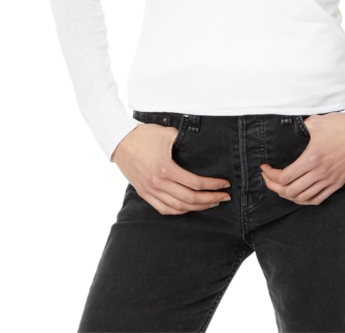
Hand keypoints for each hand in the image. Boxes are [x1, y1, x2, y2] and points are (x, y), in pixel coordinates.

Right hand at [111, 124, 231, 214]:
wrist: (119, 141)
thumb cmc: (143, 135)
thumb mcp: (167, 133)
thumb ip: (184, 139)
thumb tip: (201, 142)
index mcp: (166, 169)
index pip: (195, 183)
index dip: (213, 185)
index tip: (224, 184)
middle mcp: (158, 184)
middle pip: (190, 199)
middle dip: (210, 199)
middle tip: (224, 197)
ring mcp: (150, 191)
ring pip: (178, 207)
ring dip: (197, 207)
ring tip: (210, 203)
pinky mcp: (144, 193)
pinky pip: (164, 209)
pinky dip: (179, 211)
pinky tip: (189, 208)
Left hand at [260, 113, 344, 204]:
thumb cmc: (341, 125)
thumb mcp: (316, 122)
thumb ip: (300, 127)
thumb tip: (287, 128)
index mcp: (312, 158)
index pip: (284, 177)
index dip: (270, 175)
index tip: (264, 167)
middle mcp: (320, 172)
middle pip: (290, 190)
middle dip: (274, 186)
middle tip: (267, 177)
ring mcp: (330, 180)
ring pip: (302, 198)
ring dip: (287, 194)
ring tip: (280, 186)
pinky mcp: (337, 183)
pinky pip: (317, 199)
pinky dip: (304, 200)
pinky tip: (297, 194)